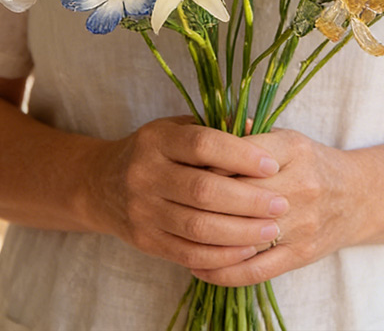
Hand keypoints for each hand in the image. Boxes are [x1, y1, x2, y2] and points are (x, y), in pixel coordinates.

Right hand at [86, 116, 288, 269]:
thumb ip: (216, 129)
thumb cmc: (156, 151)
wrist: (102, 184)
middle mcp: (145, 173)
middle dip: (248, 200)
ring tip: (272, 230)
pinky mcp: (145, 240)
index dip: (240, 155)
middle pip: (203, 190)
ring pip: (198, 227)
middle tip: (280, 204)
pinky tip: (247, 250)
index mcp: (157, 139)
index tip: (272, 164)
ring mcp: (143, 210)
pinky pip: (188, 253)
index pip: (203, 144)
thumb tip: (259, 130)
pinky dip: (221, 255)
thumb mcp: (177, 128)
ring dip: (240, 232)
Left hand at [189, 128, 354, 285]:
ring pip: (244, 235)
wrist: (358, 197)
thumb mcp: (286, 138)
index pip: (241, 155)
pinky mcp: (301, 255)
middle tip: (174, 201)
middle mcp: (301, 185)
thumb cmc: (311, 163)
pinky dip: (223, 272)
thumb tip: (207, 126)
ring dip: (207, 239)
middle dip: (203, 199)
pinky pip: (255, 269)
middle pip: (240, 195)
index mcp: (294, 149)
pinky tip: (198, 267)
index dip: (208, 162)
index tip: (183, 167)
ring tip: (177, 236)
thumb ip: (248, 134)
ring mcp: (302, 224)